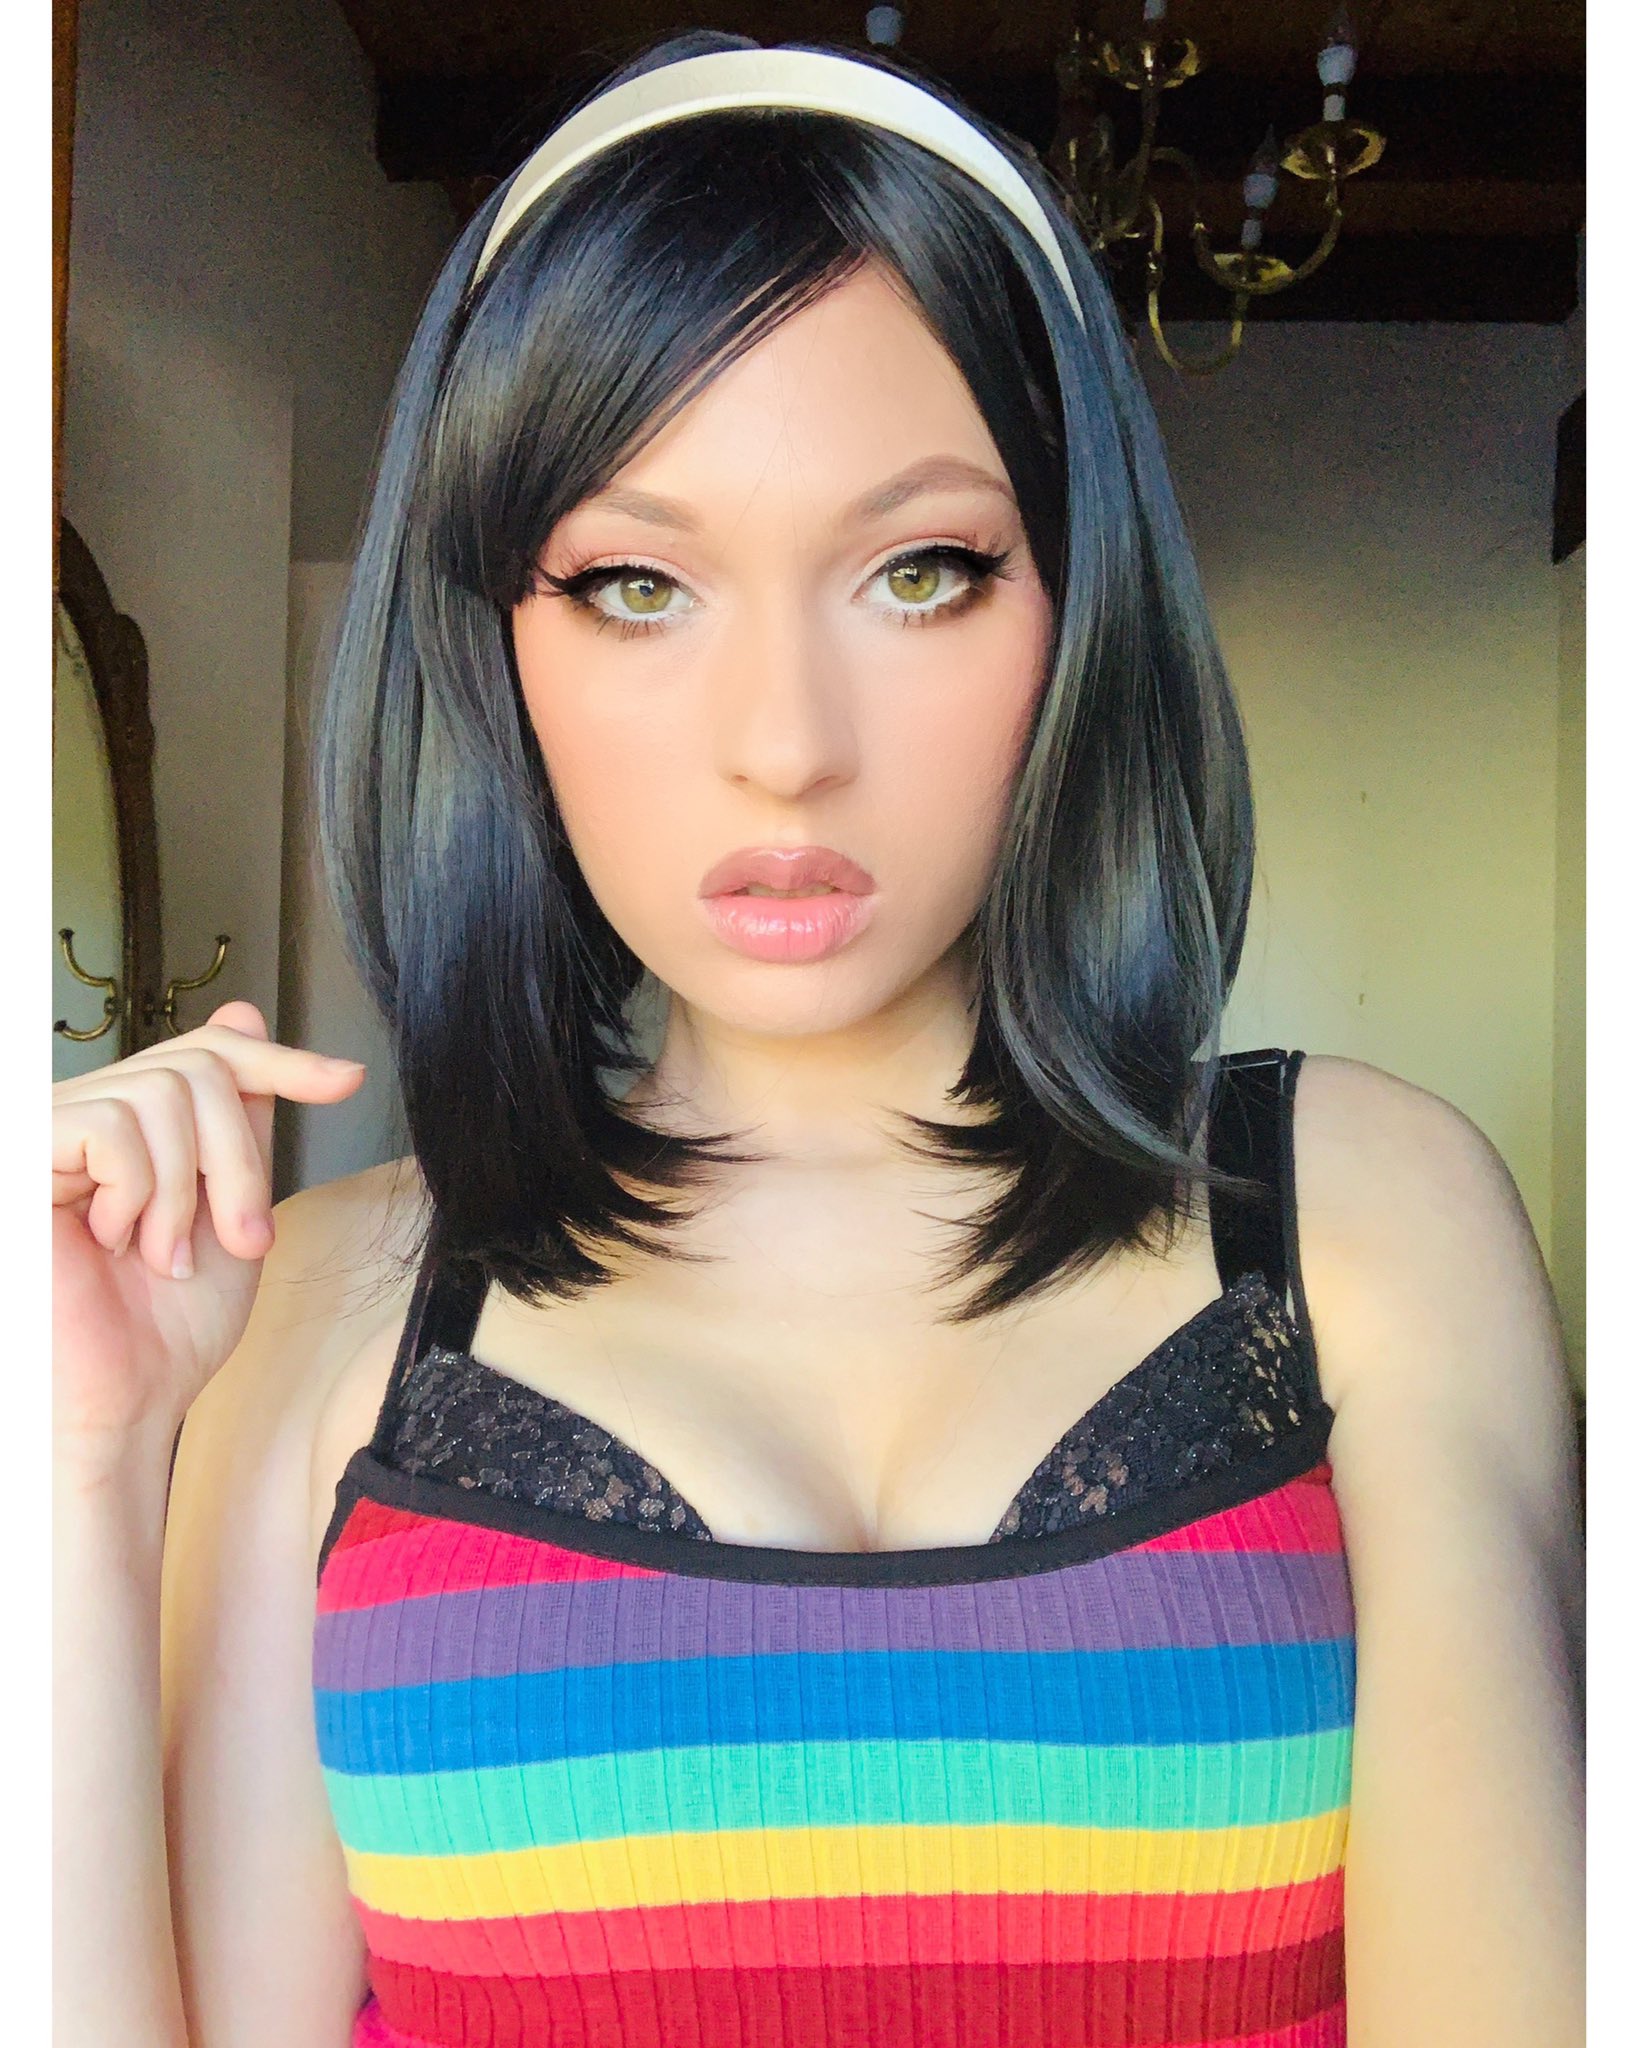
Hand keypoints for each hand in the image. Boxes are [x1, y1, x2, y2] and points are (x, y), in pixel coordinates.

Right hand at [52, 1000, 366, 1468]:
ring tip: (163, 1253)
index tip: (344, 1081)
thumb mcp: (230, 1206)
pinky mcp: (27, 1157)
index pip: (207, 1051)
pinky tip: (117, 1241)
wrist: (127, 1401)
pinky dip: (138, 1192)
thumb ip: (237, 1122)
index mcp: (138, 1126)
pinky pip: (111, 1128)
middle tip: (240, 1237)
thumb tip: (242, 1013)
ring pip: (162, 1095)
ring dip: (188, 1190)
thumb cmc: (169, 1325)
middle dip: (239, 1160)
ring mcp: (52, 1133)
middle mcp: (88, 1116)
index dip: (280, 1058)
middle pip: (199, 1069)